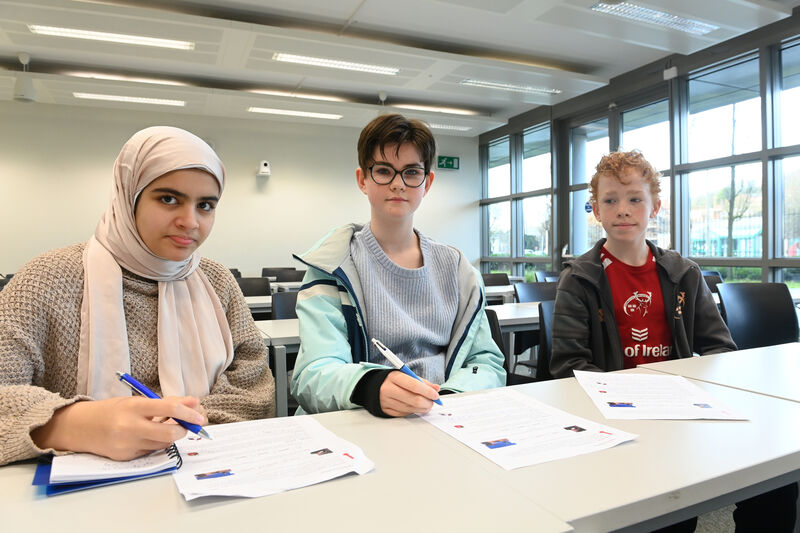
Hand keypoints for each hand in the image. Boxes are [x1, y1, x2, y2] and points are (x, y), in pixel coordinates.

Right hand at [31, 395, 206, 460]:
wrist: (81, 427)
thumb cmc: (113, 411)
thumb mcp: (138, 400)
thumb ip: (168, 403)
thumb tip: (195, 402)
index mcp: (134, 407)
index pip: (169, 409)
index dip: (189, 413)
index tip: (200, 415)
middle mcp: (130, 427)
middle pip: (169, 434)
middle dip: (185, 430)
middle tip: (189, 426)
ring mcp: (127, 445)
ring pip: (163, 444)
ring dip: (171, 437)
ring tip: (164, 427)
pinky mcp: (125, 458)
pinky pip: (151, 452)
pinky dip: (156, 444)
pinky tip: (147, 437)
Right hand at [379, 371, 440, 416]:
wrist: (374, 386)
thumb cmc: (393, 380)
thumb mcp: (405, 375)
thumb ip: (422, 382)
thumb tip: (436, 388)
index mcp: (394, 377)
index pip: (414, 386)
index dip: (427, 392)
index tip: (436, 395)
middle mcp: (388, 389)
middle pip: (414, 400)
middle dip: (427, 402)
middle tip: (432, 402)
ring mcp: (386, 401)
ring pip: (410, 409)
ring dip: (422, 408)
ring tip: (426, 405)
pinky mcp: (386, 411)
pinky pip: (404, 414)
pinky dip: (413, 411)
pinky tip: (416, 408)